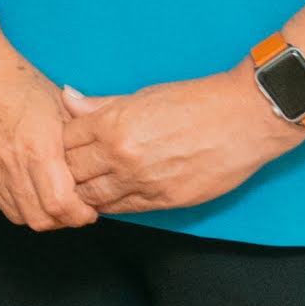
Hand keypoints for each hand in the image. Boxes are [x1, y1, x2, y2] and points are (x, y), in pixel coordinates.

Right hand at [0, 32, 93, 230]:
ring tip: (48, 196)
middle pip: (41, 219)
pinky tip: (22, 184)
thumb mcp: (59, 105)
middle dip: (62, 219)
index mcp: (37, 147)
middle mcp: (8, 164)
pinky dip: (13, 201)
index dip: (80, 214)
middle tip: (72, 207)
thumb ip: (82, 139)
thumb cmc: (14, 80)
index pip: (62, 206)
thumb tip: (101, 167)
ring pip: (17, 215)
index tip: (88, 209)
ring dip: (37, 212)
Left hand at [62, 69, 298, 216]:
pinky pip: (121, 210)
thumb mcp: (143, 96)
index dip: (60, 143)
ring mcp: (141, 182)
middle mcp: (122, 156)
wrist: (244, 119)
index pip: (64, 141)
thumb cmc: (195, 102)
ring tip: (85, 185)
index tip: (63, 144)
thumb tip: (66, 98)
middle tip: (68, 168)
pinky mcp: (163, 201)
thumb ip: (101, 105)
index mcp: (113, 124)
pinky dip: (110, 204)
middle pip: (71, 172)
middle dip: (66, 170)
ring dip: (84, 193)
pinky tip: (108, 196)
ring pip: (91, 198)